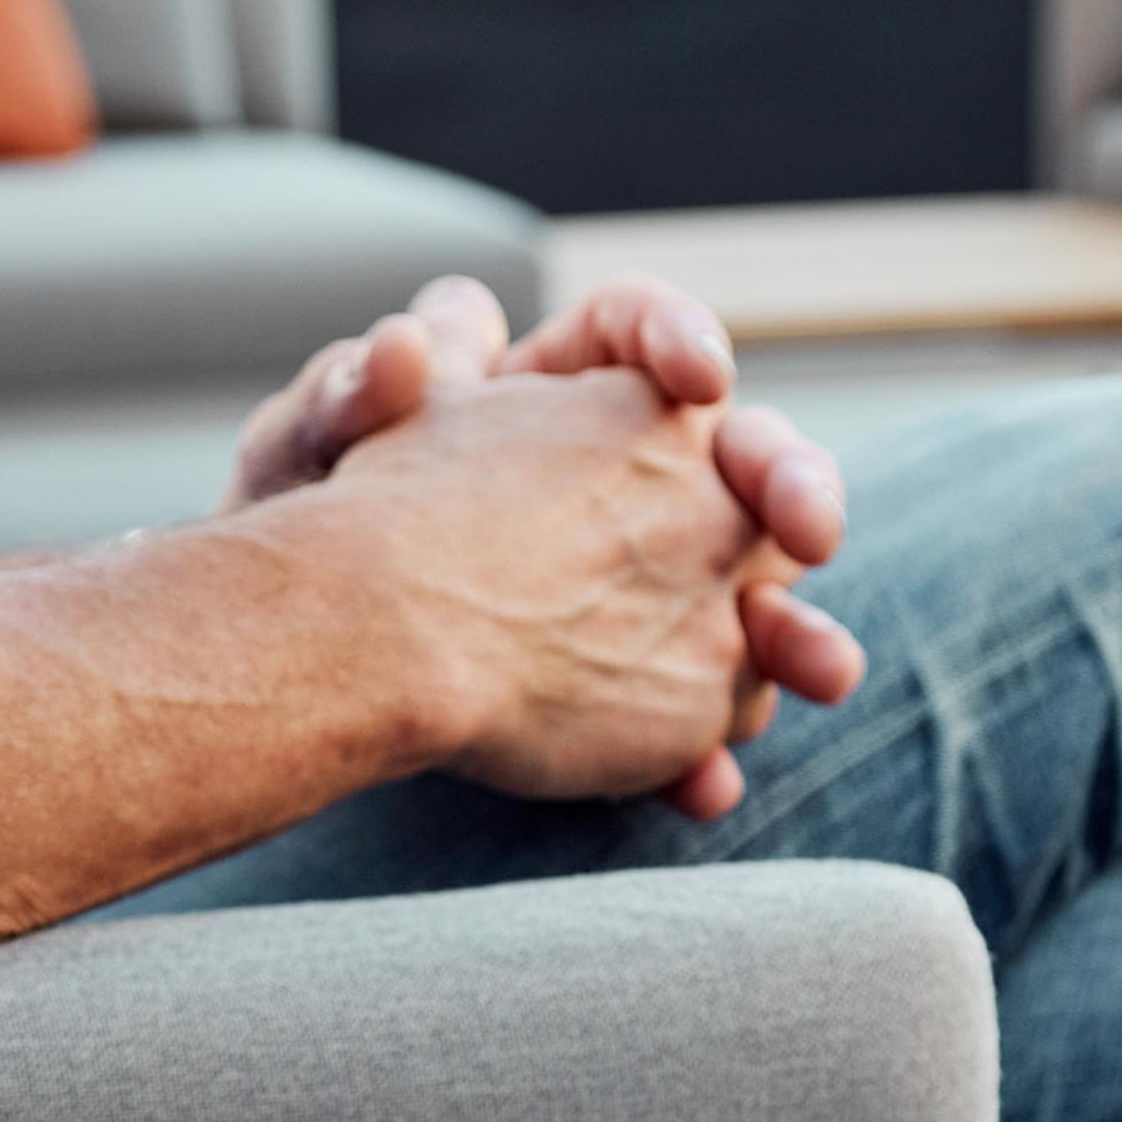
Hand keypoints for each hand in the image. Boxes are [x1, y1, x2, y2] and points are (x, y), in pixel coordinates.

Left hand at [230, 274, 859, 814]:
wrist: (298, 658)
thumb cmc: (304, 527)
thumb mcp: (313, 450)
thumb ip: (355, 394)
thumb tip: (404, 348)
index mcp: (555, 388)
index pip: (639, 332)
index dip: (680, 341)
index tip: (698, 377)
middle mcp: (624, 476)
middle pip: (742, 460)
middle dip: (794, 489)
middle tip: (811, 529)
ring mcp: (645, 589)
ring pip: (748, 599)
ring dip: (797, 639)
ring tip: (823, 673)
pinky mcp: (633, 690)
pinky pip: (693, 718)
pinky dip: (700, 754)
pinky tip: (703, 789)